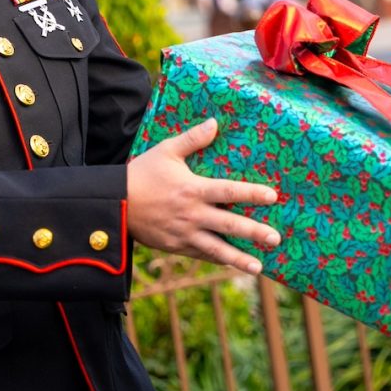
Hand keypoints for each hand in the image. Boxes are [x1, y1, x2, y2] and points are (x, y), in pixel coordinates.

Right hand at [127, 118, 279, 274]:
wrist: (114, 204)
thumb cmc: (142, 173)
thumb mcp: (166, 151)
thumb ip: (192, 138)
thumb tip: (215, 123)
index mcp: (193, 189)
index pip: (229, 192)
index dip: (252, 194)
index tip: (272, 197)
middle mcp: (192, 214)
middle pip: (229, 225)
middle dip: (254, 232)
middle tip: (275, 238)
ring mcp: (184, 234)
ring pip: (217, 248)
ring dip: (239, 258)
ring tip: (259, 266)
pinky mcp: (175, 247)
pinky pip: (201, 255)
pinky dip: (217, 259)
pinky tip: (232, 264)